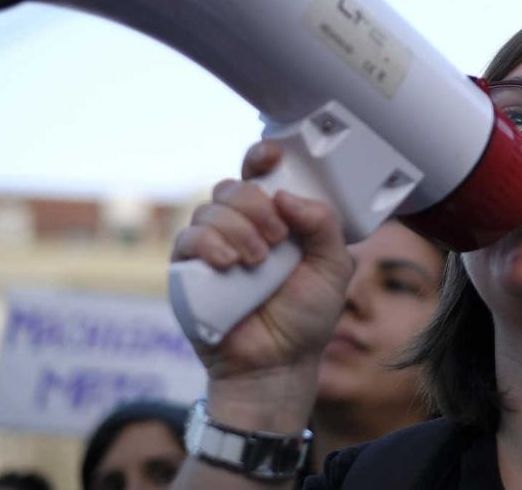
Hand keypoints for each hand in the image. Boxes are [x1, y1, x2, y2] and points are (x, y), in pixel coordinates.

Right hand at [171, 142, 353, 412]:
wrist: (278, 364)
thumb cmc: (306, 317)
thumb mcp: (333, 267)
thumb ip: (323, 224)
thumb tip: (285, 195)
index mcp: (276, 219)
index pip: (261, 174)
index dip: (261, 157)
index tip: (271, 157)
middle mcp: (242, 226)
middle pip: (233, 186)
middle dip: (255, 204)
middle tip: (275, 237)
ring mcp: (213, 246)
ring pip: (210, 207)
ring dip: (237, 227)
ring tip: (256, 261)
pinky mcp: (189, 270)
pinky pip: (187, 237)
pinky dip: (209, 243)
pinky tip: (229, 263)